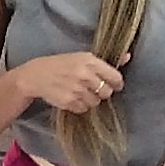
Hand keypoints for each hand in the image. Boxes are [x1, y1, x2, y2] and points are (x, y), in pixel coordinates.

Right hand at [9, 52, 123, 114]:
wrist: (36, 75)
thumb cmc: (61, 64)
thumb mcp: (82, 57)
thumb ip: (105, 61)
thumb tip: (128, 56)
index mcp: (89, 61)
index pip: (115, 77)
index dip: (116, 83)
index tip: (112, 84)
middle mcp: (84, 75)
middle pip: (107, 92)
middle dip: (101, 92)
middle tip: (91, 88)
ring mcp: (77, 89)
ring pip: (95, 102)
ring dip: (90, 100)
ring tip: (79, 92)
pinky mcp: (69, 102)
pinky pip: (83, 109)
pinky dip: (79, 106)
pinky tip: (71, 97)